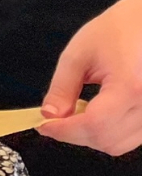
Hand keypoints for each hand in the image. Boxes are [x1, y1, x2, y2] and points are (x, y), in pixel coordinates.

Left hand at [39, 0, 141, 154]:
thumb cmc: (117, 30)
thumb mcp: (79, 54)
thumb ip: (62, 88)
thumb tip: (50, 116)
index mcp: (130, 87)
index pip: (95, 125)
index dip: (65, 131)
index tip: (43, 126)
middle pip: (107, 141)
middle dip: (75, 135)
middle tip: (54, 120)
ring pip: (120, 145)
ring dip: (92, 136)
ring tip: (75, 113)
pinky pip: (132, 138)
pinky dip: (109, 134)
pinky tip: (95, 113)